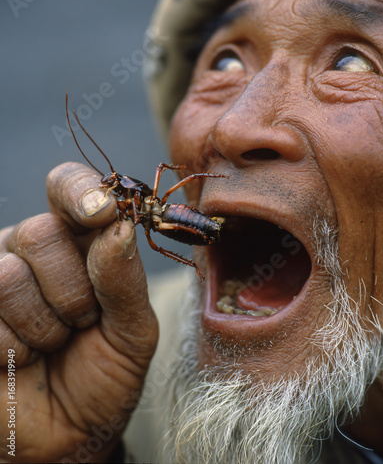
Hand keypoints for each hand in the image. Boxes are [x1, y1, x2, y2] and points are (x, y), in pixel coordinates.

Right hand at [0, 162, 158, 462]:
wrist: (69, 433)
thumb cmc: (105, 374)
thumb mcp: (133, 331)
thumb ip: (126, 280)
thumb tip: (119, 228)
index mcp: (79, 241)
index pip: (69, 187)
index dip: (81, 191)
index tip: (102, 211)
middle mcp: (31, 250)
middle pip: (40, 232)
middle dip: (72, 289)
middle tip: (82, 320)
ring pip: (7, 275)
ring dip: (42, 324)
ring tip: (52, 343)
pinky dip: (12, 348)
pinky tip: (20, 359)